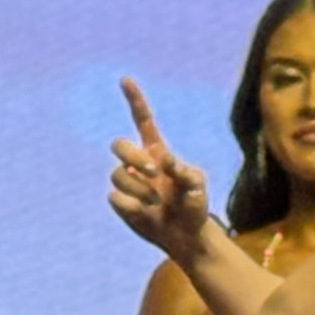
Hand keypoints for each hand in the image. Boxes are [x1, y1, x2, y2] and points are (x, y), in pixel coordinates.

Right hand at [108, 79, 213, 260]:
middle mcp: (139, 164)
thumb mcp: (198, 185)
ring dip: (139, 189)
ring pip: (118, 174)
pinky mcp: (120, 202)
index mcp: (158, 152)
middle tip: (154, 174)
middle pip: (119, 145)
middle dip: (133, 157)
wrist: (184, 235)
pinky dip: (134, 206)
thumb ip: (184, 171)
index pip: (143, 121)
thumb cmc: (194, 205)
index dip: (135, 101)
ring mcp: (128, 183)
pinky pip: (116, 198)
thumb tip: (164, 160)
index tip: (125, 80)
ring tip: (157, 203)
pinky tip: (148, 213)